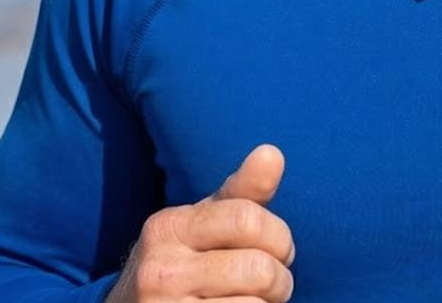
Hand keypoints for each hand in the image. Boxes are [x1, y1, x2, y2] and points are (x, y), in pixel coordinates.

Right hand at [106, 143, 295, 301]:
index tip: (280, 249)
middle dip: (280, 277)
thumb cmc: (183, 261)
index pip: (247, 219)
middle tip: (275, 283)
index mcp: (168, 227)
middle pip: (257, 268)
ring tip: (257, 301)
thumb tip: (272, 153)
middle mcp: (160, 271)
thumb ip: (242, 190)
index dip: (279, 236)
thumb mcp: (203, 222)